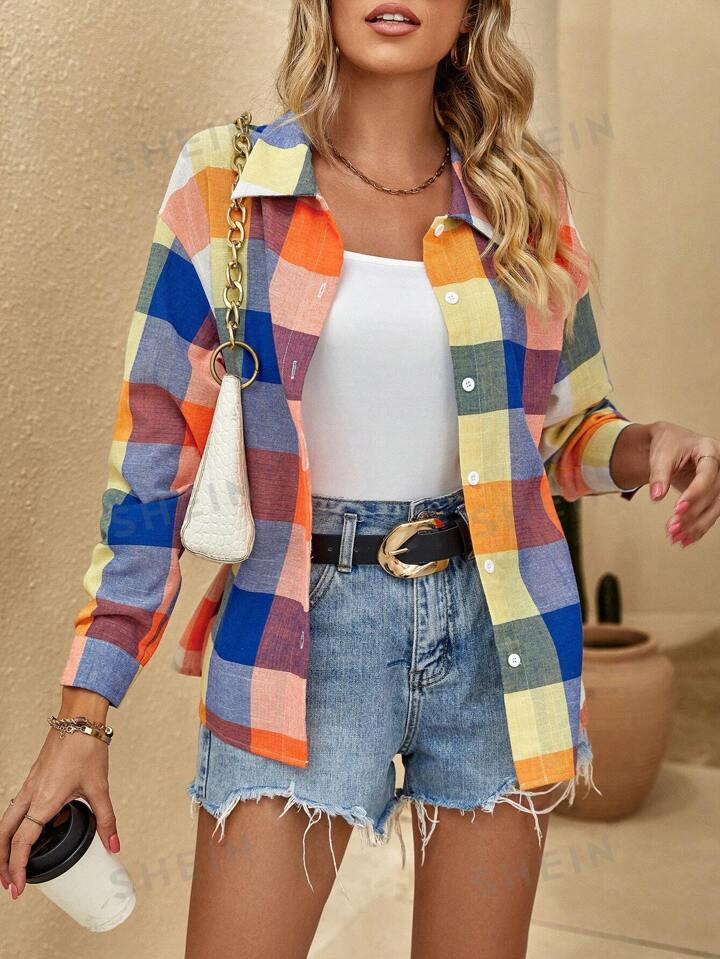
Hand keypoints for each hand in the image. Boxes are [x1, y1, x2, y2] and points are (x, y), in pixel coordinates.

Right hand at [0, 712, 119, 899]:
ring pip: (6, 820)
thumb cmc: (86, 748)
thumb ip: (106, 820)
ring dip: (4, 844)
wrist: (79, 719)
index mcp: (44, 800)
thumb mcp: (99, 788)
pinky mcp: (33, 779)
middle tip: (8, 884)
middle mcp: (31, 794)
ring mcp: (29, 785)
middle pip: (4, 834)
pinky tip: (26, 832)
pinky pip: (16, 807)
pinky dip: (14, 826)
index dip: (17, 868)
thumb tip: (114, 845)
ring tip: (11, 864)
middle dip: (2, 862)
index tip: (19, 887)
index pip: (22, 842)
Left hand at [647, 420, 719, 546]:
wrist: (672, 443)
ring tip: (676, 537)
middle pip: (713, 494)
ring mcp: (719, 481)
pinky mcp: (714, 494)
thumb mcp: (661, 455)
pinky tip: (686, 540)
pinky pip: (710, 513)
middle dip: (692, 514)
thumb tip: (656, 496)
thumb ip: (659, 475)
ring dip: (696, 525)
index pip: (707, 474)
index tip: (677, 508)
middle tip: (672, 528)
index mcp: (710, 450)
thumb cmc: (668, 444)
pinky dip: (698, 528)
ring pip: (715, 507)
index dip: (695, 493)